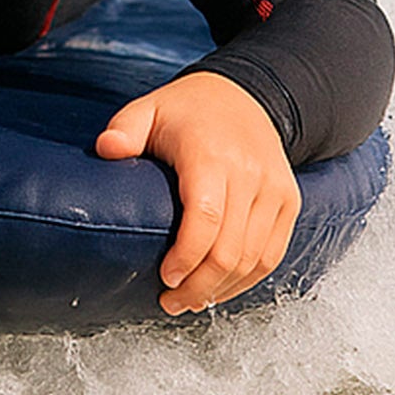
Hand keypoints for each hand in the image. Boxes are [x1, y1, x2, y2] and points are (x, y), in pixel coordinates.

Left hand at [95, 71, 299, 314]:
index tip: (165, 278)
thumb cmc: (188, 110)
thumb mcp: (150, 109)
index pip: (206, 218)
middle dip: (199, 285)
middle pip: (230, 249)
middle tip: (170, 301)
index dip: (186, 257)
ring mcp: (274, 189)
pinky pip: (272, 254)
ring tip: (191, 301)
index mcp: (211, 153)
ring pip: (254, 259)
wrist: (246, 93)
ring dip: (222, 289)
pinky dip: (247, 280)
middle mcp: (250, 173)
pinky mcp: (288, 201)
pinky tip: (221, 289)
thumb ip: (124, 128)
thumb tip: (105, 150)